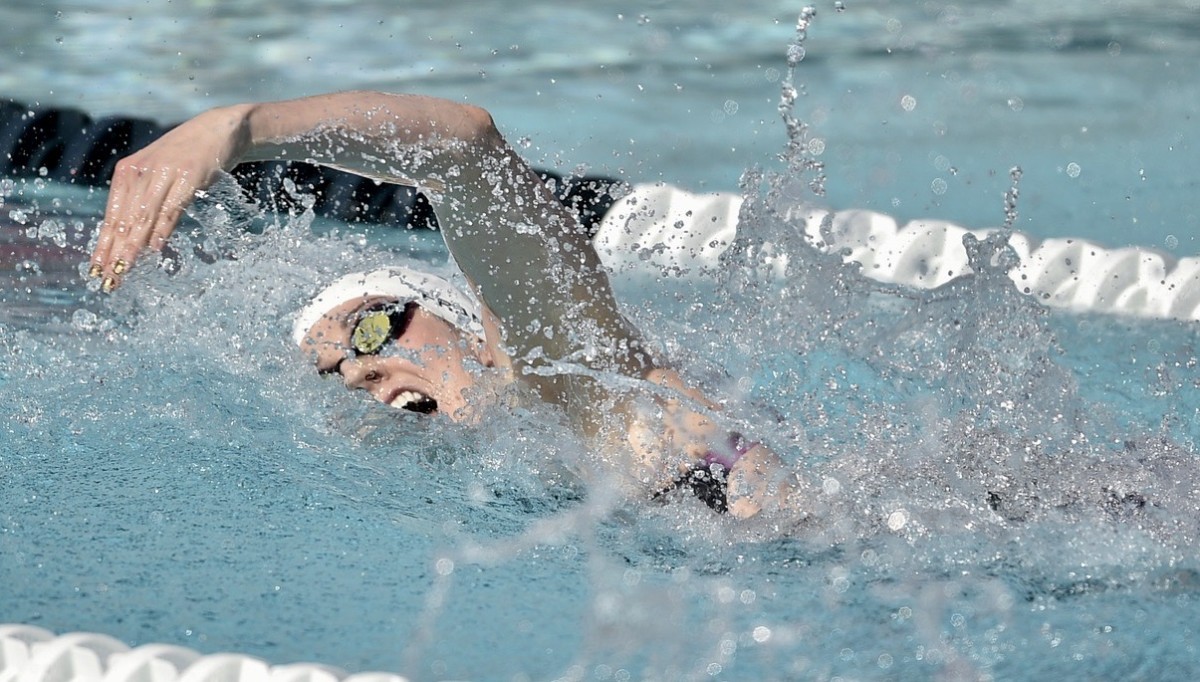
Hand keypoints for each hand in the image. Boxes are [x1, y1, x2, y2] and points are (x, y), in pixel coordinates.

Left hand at [89, 105, 250, 289]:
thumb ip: (144, 199)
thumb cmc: (187, 156)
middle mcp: (141, 172)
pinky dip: (162, 229)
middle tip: (106, 279)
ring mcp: (165, 173)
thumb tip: (137, 238)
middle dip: (113, 253)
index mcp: (127, 172)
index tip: (95, 270)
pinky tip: (154, 248)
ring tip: (123, 270)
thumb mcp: (159, 174)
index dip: (103, 246)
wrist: (218, 129)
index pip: (111, 217)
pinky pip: (171, 208)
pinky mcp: (189, 175)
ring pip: (143, 217)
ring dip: (132, 247)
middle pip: (123, 220)